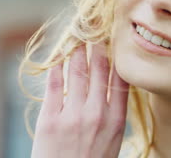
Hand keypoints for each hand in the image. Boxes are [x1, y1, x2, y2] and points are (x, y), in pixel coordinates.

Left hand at [31, 43, 128, 157]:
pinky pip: (54, 85)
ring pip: (77, 73)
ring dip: (76, 52)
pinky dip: (57, 68)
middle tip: (94, 31)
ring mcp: (73, 116)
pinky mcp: (51, 120)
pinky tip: (58, 56)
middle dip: (96, 48)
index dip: (116, 57)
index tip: (113, 43)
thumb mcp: (113, 140)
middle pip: (98, 70)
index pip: (119, 78)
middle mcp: (97, 113)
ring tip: (77, 38)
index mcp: (116, 119)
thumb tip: (114, 85)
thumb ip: (114, 113)